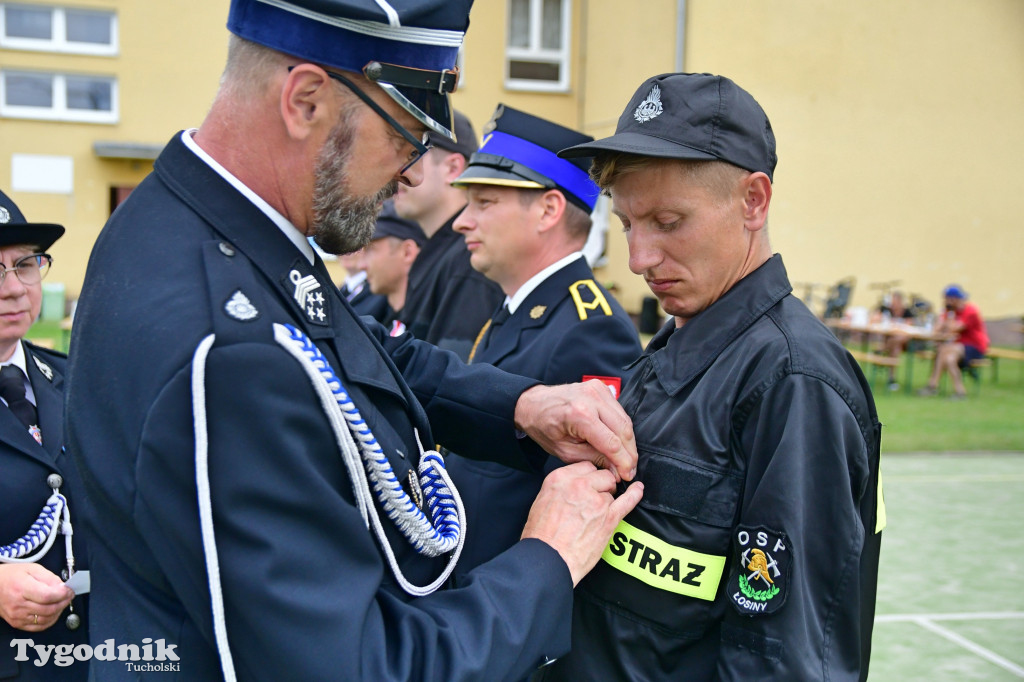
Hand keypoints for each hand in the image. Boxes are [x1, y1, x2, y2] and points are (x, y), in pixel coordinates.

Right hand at [0, 563, 73, 631]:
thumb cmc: (11, 576)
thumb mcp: (32, 569)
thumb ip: (49, 577)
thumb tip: (63, 587)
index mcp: (22, 588)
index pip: (47, 596)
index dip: (63, 594)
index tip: (69, 590)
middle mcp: (18, 604)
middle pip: (49, 609)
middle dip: (64, 602)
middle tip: (69, 596)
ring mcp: (17, 616)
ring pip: (46, 619)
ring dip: (59, 612)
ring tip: (62, 603)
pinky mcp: (17, 623)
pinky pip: (38, 627)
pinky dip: (50, 621)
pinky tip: (54, 613)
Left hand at [514, 381, 637, 480]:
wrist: (534, 403)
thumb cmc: (544, 427)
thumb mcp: (565, 451)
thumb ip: (594, 459)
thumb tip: (617, 469)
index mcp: (579, 415)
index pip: (612, 443)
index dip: (623, 462)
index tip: (628, 475)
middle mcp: (591, 398)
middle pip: (623, 430)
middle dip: (629, 453)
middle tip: (630, 470)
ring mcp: (598, 390)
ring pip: (625, 420)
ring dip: (628, 441)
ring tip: (626, 458)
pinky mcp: (602, 387)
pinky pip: (620, 411)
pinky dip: (622, 427)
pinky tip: (618, 441)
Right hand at [522, 462, 643, 585]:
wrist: (549, 558)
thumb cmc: (541, 535)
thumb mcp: (541, 500)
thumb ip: (560, 487)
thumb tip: (572, 485)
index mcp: (560, 479)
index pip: (585, 467)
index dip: (589, 477)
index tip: (590, 484)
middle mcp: (579, 485)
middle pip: (602, 475)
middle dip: (601, 485)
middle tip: (592, 500)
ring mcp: (596, 500)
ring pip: (611, 491)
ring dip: (607, 500)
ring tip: (595, 516)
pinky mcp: (609, 517)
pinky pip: (627, 501)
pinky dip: (634, 495)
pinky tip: (638, 490)